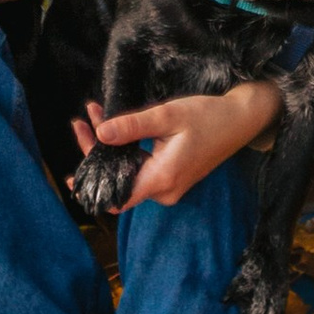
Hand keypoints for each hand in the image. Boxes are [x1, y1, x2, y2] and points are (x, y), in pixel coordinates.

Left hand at [75, 80, 282, 207]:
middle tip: (81, 123)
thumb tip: (101, 133)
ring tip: (93, 117)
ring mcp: (169, 185)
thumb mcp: (167, 116)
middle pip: (119, 183)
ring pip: (128, 174)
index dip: (93, 187)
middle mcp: (164, 190)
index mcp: (162, 179)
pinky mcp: (171, 176)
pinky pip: (141, 170)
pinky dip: (125, 150)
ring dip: (109, 148)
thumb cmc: (207, 116)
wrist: (240, 120)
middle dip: (96, 154)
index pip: (117, 198)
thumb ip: (132, 126)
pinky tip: (113, 128)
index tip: (73, 170)